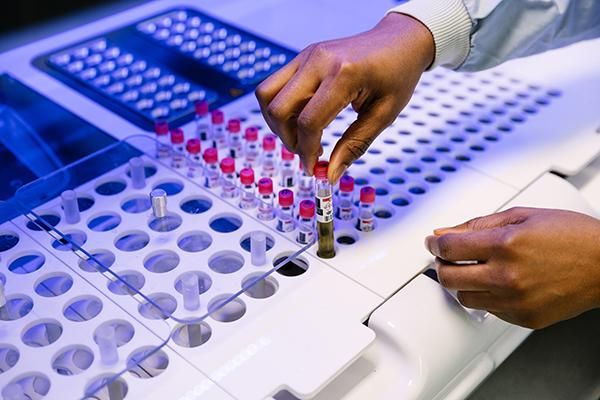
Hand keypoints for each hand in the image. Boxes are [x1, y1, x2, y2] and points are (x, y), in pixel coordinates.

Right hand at [255, 13, 433, 182]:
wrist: (400, 41)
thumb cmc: (398, 74)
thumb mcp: (383, 115)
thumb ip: (354, 146)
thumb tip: (330, 174)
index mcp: (343, 74)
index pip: (309, 121)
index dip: (307, 151)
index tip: (313, 167)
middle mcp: (318, 60)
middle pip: (278, 108)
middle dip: (287, 139)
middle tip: (307, 153)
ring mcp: (306, 56)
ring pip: (266, 94)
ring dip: (277, 123)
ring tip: (301, 136)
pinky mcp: (302, 57)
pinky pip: (275, 85)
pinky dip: (281, 108)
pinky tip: (302, 119)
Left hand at [425, 207, 599, 328]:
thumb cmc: (570, 235)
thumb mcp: (521, 215)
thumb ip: (477, 225)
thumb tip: (444, 232)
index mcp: (505, 244)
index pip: (448, 247)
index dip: (434, 243)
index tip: (432, 242)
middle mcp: (507, 275)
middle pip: (448, 277)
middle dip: (442, 264)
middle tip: (448, 257)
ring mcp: (515, 300)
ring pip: (464, 297)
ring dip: (462, 282)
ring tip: (475, 269)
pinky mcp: (523, 318)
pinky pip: (488, 310)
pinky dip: (485, 296)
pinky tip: (497, 282)